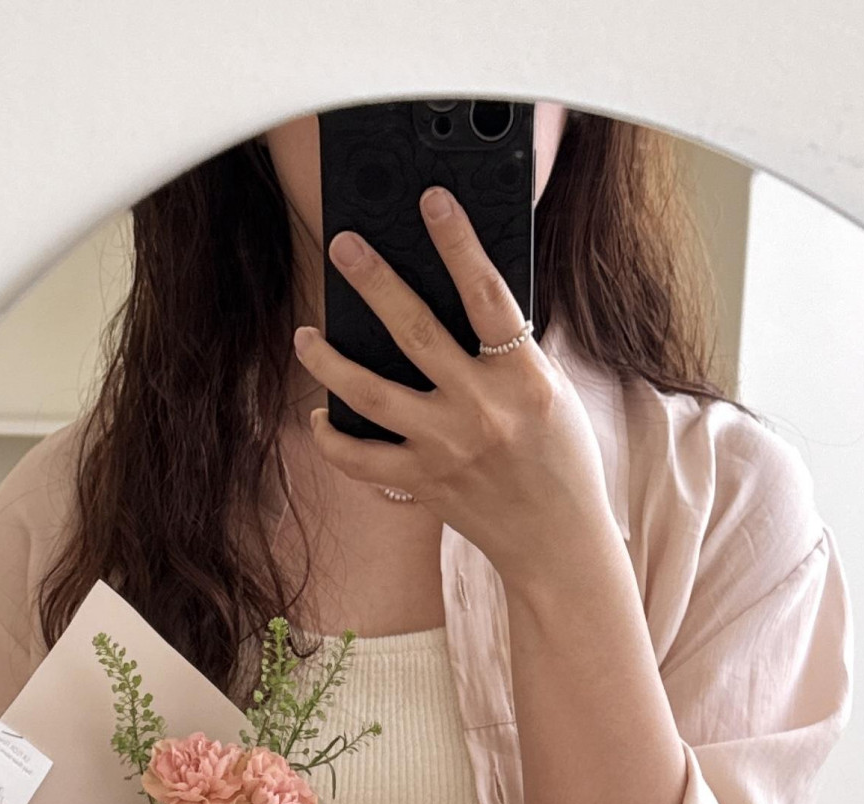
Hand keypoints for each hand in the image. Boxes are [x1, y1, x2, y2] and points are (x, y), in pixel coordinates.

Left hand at [294, 186, 615, 582]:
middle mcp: (480, 411)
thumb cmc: (560, 458)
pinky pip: (360, 459)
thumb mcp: (550, 392)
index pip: (488, 296)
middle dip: (374, 282)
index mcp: (523, 378)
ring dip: (329, 360)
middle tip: (342, 245)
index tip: (432, 201)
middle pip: (415, 332)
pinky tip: (318, 417)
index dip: (458, 243)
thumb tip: (458, 296)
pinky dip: (331, 438)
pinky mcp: (422, 483)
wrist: (558, 542)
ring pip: (370, 393)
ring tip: (304, 334)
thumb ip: (507, 352)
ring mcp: (446, 449)